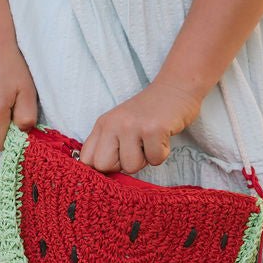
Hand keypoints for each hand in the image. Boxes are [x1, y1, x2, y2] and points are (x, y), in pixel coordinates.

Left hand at [79, 80, 201, 173]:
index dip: (102, 167)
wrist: (176, 88)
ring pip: (131, 167)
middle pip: (104, 166)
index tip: (118, 160)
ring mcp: (133, 126)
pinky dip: (162, 153)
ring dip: (145, 159)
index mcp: (103, 124)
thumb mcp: (120, 123)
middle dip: (123, 165)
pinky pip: (155, 160)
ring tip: (151, 140)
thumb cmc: (148, 112)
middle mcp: (113, 123)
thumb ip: (108, 144)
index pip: (86, 159)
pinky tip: (162, 137)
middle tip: (137, 149)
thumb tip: (101, 174)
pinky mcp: (154, 129)